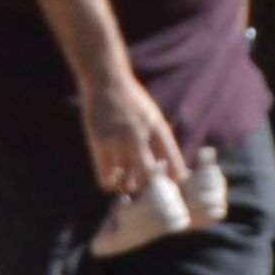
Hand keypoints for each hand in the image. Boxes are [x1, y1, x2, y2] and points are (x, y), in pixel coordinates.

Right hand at [80, 71, 191, 212]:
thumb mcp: (151, 116)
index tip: (172, 189)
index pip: (173, 162)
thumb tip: (167, 167)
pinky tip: (110, 180)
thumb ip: (158, 140)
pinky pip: (106, 177)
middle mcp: (140, 135)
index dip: (174, 180)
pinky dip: (109, 184)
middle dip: (149, 190)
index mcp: (158, 128)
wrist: (106, 80)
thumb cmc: (130, 100)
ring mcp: (119, 140)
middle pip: (149, 176)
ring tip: (126, 184)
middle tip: (146, 194)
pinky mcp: (99, 142)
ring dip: (127, 187)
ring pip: (127, 181)